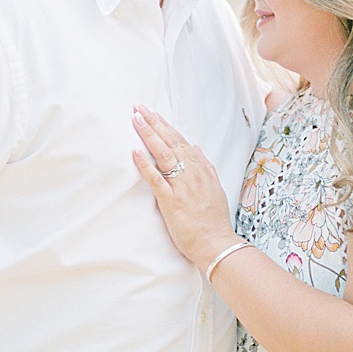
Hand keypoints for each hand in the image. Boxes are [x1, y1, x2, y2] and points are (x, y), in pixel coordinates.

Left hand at [131, 105, 239, 267]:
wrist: (217, 244)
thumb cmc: (213, 220)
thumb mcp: (214, 188)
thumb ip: (205, 166)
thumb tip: (196, 147)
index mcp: (201, 171)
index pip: (180, 141)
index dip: (165, 126)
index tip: (152, 112)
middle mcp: (192, 174)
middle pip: (171, 142)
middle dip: (154, 123)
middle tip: (139, 107)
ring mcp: (182, 187)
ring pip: (164, 155)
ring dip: (149, 135)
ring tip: (136, 120)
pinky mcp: (172, 201)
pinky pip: (157, 179)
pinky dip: (146, 165)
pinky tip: (135, 152)